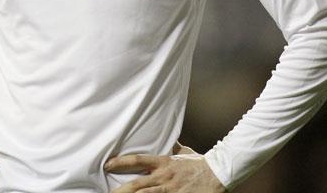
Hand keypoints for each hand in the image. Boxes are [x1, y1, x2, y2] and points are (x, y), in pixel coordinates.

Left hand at [105, 145, 225, 192]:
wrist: (219, 172)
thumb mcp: (184, 152)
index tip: (107, 165)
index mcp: (164, 162)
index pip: (138, 160)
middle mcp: (164, 176)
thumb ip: (173, 147)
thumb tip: (168, 138)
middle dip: (121, 190)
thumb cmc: (200, 162)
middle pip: (137, 184)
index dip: (121, 162)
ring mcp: (171, 189)